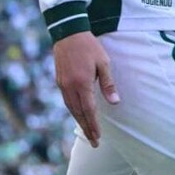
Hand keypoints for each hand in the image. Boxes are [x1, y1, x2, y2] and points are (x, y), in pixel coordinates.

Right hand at [53, 31, 119, 147]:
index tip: (98, 137)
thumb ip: (108, 83)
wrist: (68, 33)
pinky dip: (73, 111)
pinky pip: (66, 101)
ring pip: (71, 109)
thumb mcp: (103, 62)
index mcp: (82, 83)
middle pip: (78, 114)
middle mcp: (70, 87)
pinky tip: (78, 114)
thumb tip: (115, 101)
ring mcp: (63, 85)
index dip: (94, 125)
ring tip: (87, 131)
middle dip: (86, 128)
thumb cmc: (89, 46)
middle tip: (94, 142)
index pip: (89, 110)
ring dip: (79, 121)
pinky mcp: (59, 81)